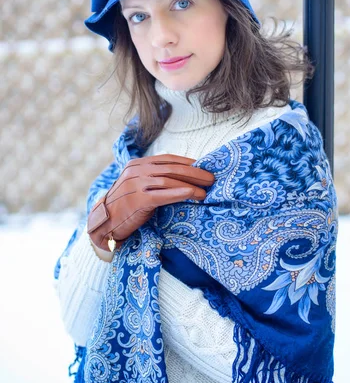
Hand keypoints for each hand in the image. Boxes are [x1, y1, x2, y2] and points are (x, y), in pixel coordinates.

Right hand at [87, 154, 214, 251]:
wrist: (104, 224)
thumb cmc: (125, 206)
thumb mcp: (137, 186)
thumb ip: (153, 178)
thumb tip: (181, 177)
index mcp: (137, 164)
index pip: (167, 159)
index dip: (187, 162)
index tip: (204, 167)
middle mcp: (136, 171)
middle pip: (171, 168)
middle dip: (194, 173)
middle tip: (211, 178)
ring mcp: (135, 185)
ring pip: (169, 180)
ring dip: (191, 185)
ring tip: (205, 191)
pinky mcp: (137, 200)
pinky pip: (162, 195)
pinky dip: (179, 193)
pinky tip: (192, 195)